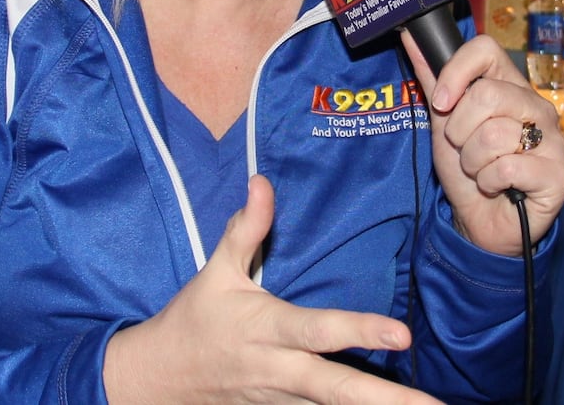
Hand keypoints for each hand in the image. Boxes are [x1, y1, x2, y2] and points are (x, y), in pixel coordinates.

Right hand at [104, 174, 443, 404]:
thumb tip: (263, 182)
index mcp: (265, 328)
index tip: (401, 333)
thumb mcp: (216, 270)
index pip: (317, 331)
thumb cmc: (196, 317)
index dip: (359, 331)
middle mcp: (278, 368)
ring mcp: (283, 397)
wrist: (162, 377)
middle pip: (336, 388)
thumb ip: (246, 229)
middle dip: (385, 399)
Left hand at [400, 31, 563, 255]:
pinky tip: (498, 186)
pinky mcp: (560, 174)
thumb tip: (411, 37)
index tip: (442, 102)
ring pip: (495, 134)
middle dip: (459, 130)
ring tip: (481, 170)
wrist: (481, 221)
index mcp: (512, 87)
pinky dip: (490, 181)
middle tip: (464, 149)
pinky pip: (508, 167)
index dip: (456, 72)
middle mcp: (537, 108)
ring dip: (473, 161)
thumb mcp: (443, 123)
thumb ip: (433, 81)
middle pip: (488, 94)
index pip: (486, 50)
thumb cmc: (467, 170)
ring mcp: (553, 140)